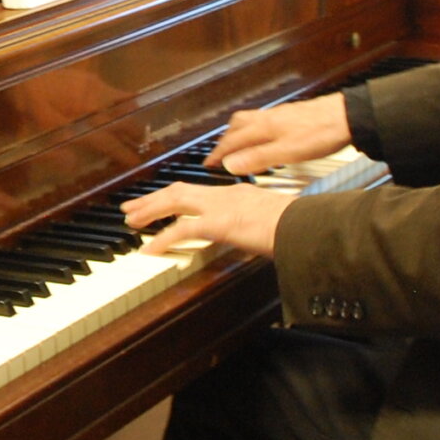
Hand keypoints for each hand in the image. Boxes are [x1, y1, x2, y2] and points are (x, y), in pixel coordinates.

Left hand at [122, 182, 297, 258]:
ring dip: (150, 211)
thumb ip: (257, 227)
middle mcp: (226, 194)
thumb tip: (254, 237)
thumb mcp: (272, 223)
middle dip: (154, 199)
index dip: (176, 197)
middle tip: (132, 208)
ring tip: (132, 221)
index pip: (199, 192)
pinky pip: (182, 228)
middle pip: (180, 190)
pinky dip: (162, 238)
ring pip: (175, 201)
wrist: (308, 227)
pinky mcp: (220, 222)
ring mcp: (222, 206)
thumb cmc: (297, 228)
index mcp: (238, 194)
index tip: (161, 203)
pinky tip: (149, 249)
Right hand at [213, 94, 350, 174]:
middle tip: (220, 153)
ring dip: (240, 133)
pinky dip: (256, 130)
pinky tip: (267, 137)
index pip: (233, 141)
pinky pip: (265, 121)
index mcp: (264, 127)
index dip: (219, 153)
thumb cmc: (322, 133)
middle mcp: (269, 118)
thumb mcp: (288, 152)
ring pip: (251, 120)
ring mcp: (281, 115)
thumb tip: (230, 164)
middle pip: (238, 126)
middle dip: (226, 140)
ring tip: (239, 144)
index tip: (209, 163)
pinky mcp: (292, 115)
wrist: (349, 116)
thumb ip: (258, 158)